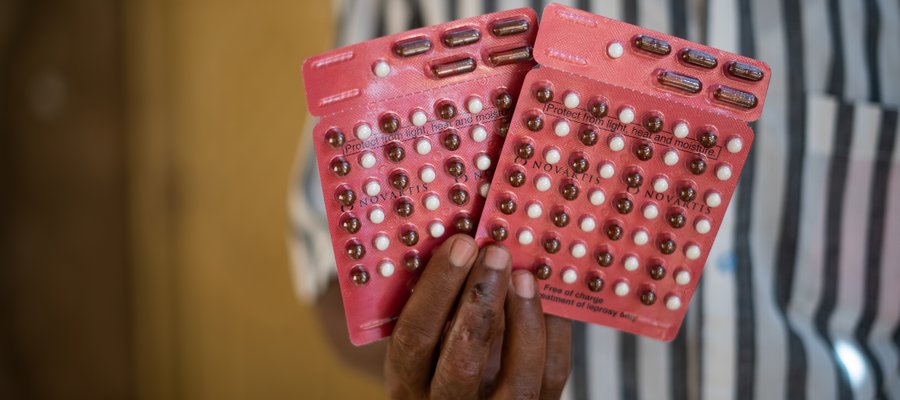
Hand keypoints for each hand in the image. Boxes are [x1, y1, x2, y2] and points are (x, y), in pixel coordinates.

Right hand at [385, 234, 571, 398]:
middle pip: (462, 362)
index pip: (415, 339)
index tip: (459, 246)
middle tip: (495, 253)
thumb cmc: (440, 364)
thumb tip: (462, 244)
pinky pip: (551, 374)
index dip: (437, 289)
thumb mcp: (422, 345)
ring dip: (522, 316)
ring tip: (524, 275)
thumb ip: (434, 306)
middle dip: (480, 301)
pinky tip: (548, 299)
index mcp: (409, 381)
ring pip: (516, 378)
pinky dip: (553, 332)